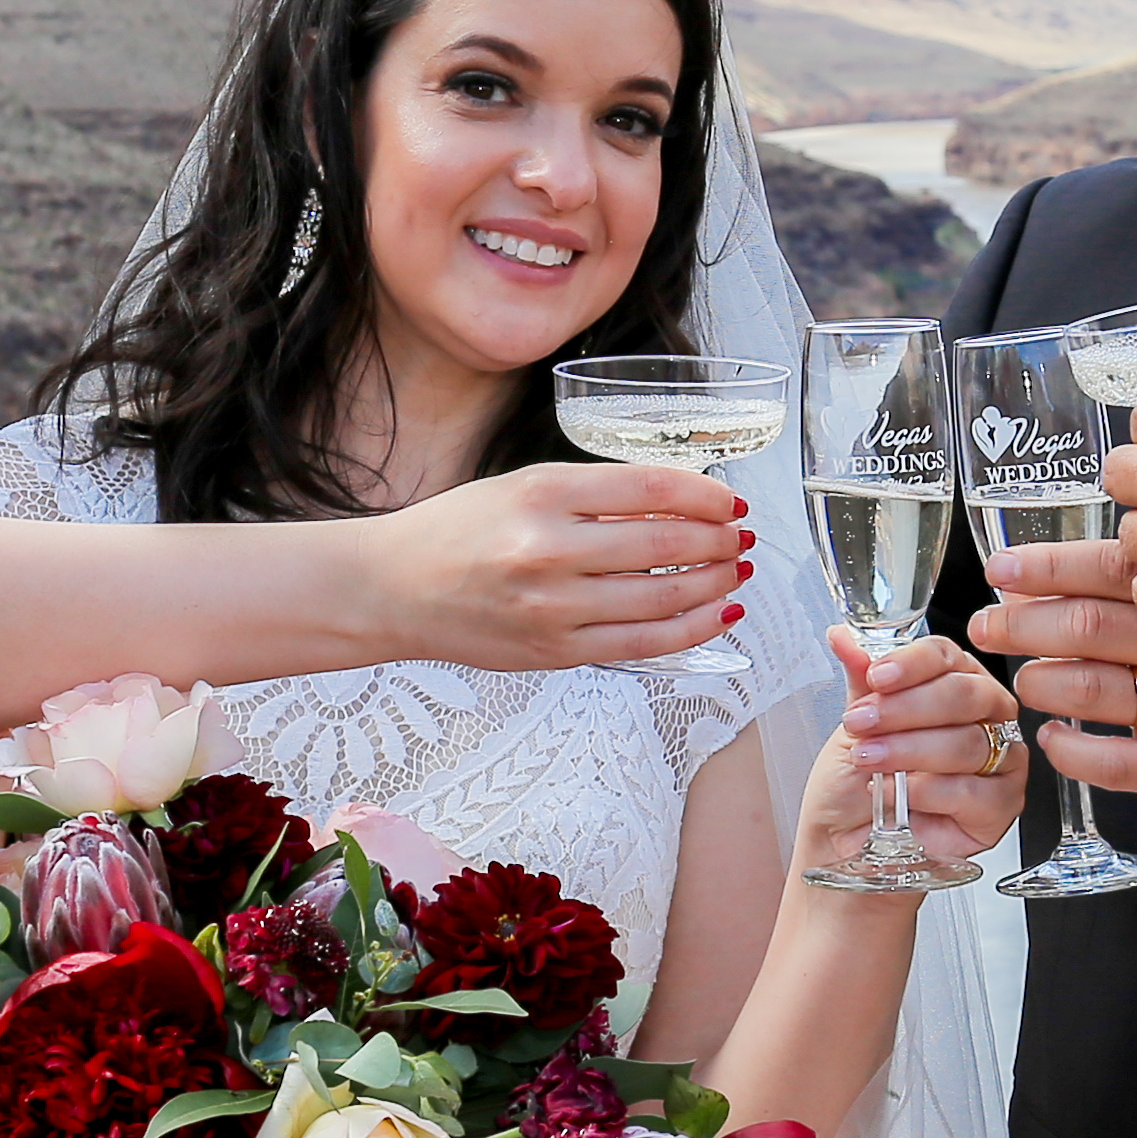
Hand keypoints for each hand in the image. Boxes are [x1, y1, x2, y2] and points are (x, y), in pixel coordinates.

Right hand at [372, 462, 748, 672]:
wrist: (394, 588)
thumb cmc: (459, 531)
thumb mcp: (524, 485)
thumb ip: (598, 494)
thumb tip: (683, 505)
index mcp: (543, 492)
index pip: (653, 488)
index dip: (708, 494)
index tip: (731, 499)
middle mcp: (549, 550)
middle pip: (667, 545)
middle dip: (720, 541)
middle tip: (741, 536)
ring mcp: (554, 608)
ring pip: (664, 598)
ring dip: (716, 583)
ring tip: (736, 570)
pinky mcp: (556, 652)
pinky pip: (644, 644)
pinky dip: (693, 628)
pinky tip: (720, 613)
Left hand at [803, 627, 1026, 875]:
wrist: (845, 845)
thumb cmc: (855, 785)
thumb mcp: (853, 725)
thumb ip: (860, 680)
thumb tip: (844, 637)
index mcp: (953, 684)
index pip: (946, 657)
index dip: (912, 663)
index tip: (878, 676)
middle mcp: (984, 718)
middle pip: (964, 695)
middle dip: (906, 709)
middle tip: (863, 724)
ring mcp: (999, 762)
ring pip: (969, 743)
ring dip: (910, 750)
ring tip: (870, 761)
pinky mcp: (1001, 807)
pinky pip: (976, 791)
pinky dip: (931, 791)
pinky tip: (902, 795)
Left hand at [976, 537, 1136, 857]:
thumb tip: (1079, 579)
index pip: (1115, 573)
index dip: (1049, 568)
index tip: (1003, 569)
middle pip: (1090, 628)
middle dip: (1024, 623)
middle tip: (986, 624)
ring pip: (1091, 692)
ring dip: (1040, 682)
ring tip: (1022, 679)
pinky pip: (1109, 761)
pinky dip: (1068, 749)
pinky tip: (1054, 740)